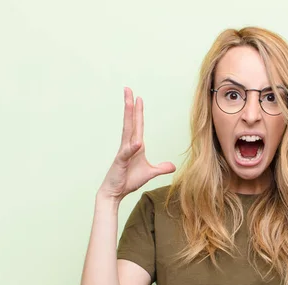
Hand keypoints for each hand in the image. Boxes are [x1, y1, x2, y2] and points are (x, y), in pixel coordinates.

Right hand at [98, 87, 175, 201]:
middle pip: (131, 122)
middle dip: (130, 105)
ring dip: (128, 116)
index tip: (139, 97)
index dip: (139, 111)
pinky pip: (127, 153)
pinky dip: (132, 147)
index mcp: (136, 145)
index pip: (138, 125)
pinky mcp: (120, 162)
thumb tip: (172, 166)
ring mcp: (124, 152)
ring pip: (127, 131)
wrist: (115, 192)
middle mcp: (128, 145)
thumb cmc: (128, 180)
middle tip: (129, 89)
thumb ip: (161, 168)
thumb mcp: (150, 173)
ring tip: (129, 102)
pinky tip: (136, 142)